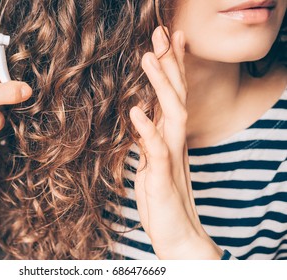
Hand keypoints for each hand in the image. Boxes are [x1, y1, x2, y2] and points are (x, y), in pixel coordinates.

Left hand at [129, 27, 221, 258]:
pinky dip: (146, 130)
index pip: (174, 95)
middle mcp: (174, 142)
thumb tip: (142, 118)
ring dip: (160, 86)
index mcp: (170, 138)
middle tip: (162, 32)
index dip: (172, 67)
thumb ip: (150, 139)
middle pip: (176, 95)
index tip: (169, 40)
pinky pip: (156, 150)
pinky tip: (136, 111)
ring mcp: (170, 158)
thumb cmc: (162, 200)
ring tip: (149, 58)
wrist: (177, 235)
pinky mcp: (162, 177)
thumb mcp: (153, 163)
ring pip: (171, 114)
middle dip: (169, 63)